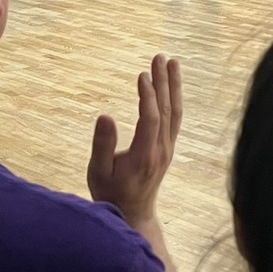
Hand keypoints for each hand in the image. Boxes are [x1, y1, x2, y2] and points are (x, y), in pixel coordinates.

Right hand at [87, 55, 181, 226]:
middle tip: (160, 57)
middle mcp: (160, 150)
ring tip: (172, 63)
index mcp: (144, 155)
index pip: (151, 119)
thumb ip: (102, 145)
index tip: (142, 74)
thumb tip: (105, 115)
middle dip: (163, 81)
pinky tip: (170, 85)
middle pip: (166, 110)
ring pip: (174, 112)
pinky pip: (174, 119)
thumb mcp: (98, 172)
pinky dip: (173, 99)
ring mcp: (167, 149)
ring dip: (173, 86)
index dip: (148, 96)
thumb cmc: (110, 194)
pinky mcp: (167, 148)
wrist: (132, 214)